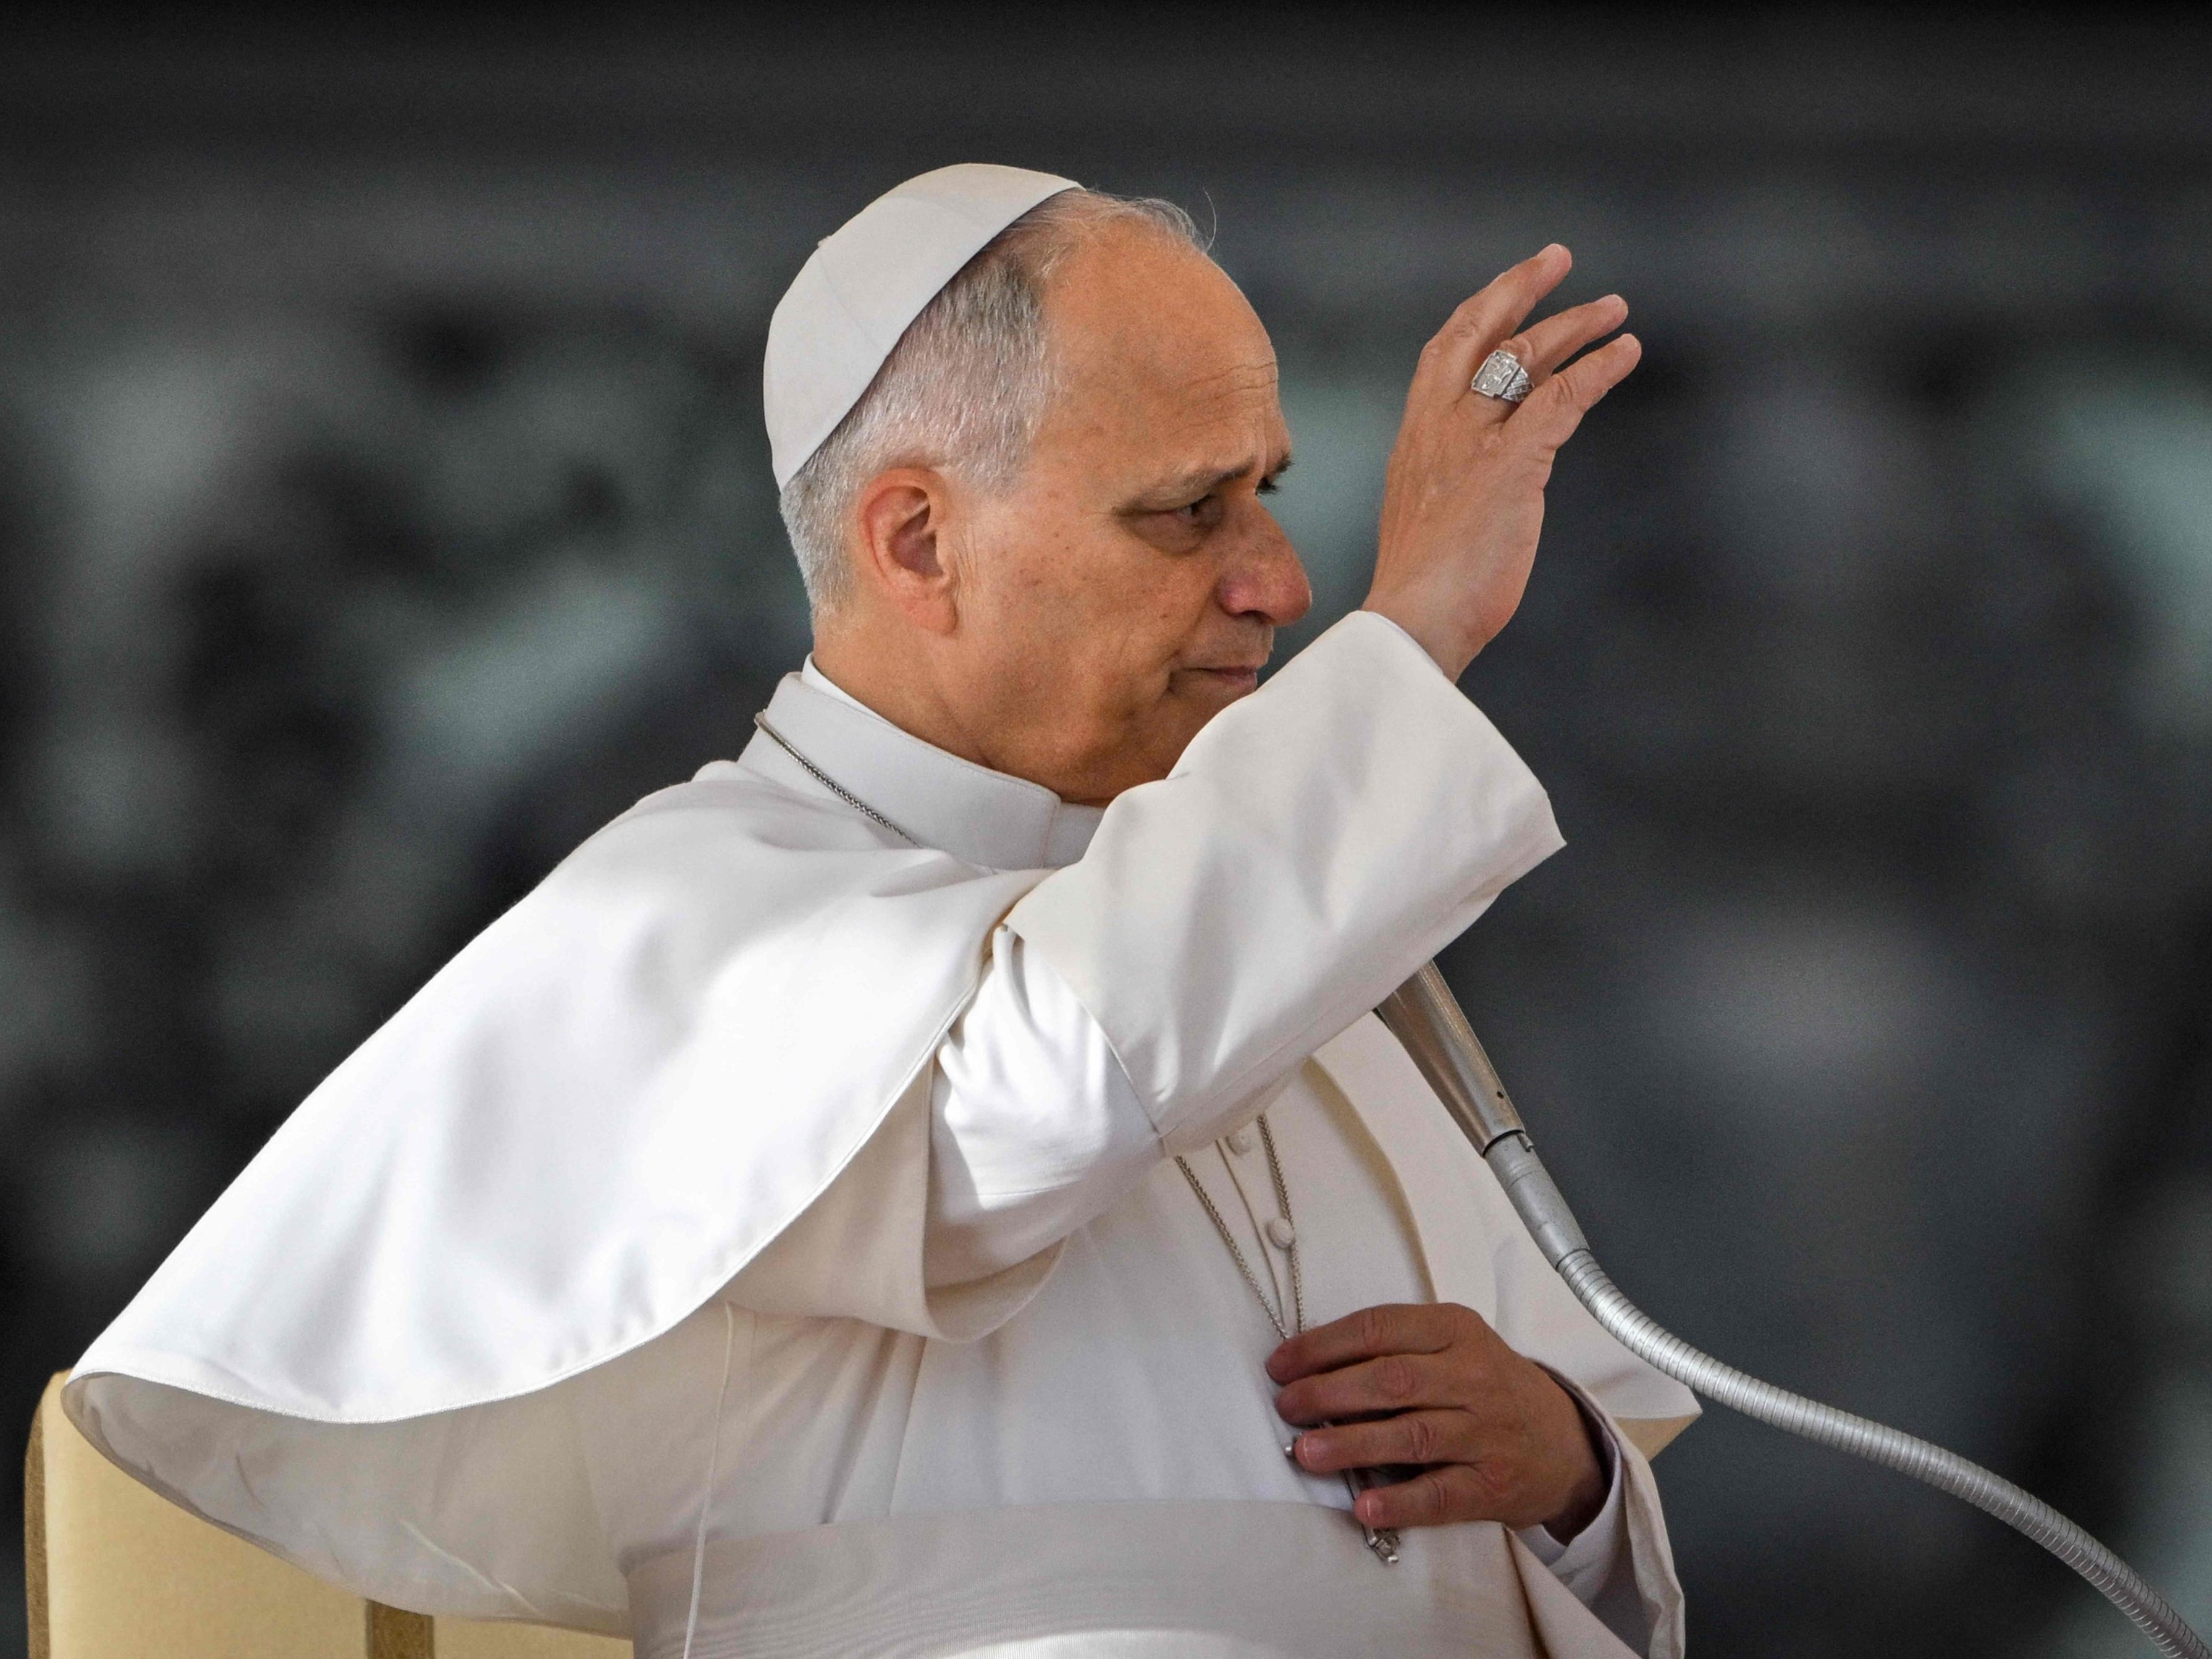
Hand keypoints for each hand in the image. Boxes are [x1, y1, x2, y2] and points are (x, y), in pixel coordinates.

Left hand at [1268, 1302, 1607, 1538]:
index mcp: (1456, 1330)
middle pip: (1391, 1380)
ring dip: (1352, 1444)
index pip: (1380, 1327)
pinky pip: (1440, 1494)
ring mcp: (1485, 1433)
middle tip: (1287, 1407)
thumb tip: (1310, 1368)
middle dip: (1329, 1393)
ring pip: (1411, 1435)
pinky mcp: (1492, 1485)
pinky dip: (1400, 1500)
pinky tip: (1363, 1505)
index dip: (1323, 1346)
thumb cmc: (1487, 1387)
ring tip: (1306, 1453)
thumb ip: (1395, 1349)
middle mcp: (1473, 1377)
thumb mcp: (1453, 1346)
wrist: (1563, 1442)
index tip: (1282, 1365)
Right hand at [1363, 245, 1638, 679]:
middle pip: (1477, 331)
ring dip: (1575, 324)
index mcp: (1414, 438)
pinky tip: (1625, 353)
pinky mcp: (1511, 463)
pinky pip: (1562, 397)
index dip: (1478, 312)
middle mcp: (1438, 425)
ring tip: (1615, 308)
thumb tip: (1487, 482)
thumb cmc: (1422, 589)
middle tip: (1558, 258)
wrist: (1413, 621)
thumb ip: (1453, 483)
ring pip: (1526, 356)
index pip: (1443, 353)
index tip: (1507, 290)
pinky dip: (1598, 369)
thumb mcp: (1430, 517)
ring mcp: (1473, 441)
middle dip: (1520, 289)